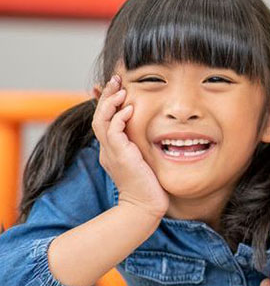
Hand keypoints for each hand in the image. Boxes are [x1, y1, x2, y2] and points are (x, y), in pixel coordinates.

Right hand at [93, 75, 166, 218]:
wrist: (144, 206)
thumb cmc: (149, 184)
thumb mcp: (144, 159)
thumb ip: (143, 144)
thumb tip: (154, 133)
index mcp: (113, 149)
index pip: (105, 119)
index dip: (108, 102)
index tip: (117, 86)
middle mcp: (108, 149)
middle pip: (99, 116)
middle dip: (107, 96)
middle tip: (116, 78)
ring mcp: (111, 152)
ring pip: (101, 121)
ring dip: (110, 103)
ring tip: (120, 89)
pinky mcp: (120, 156)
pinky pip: (113, 133)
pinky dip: (119, 119)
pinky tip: (129, 109)